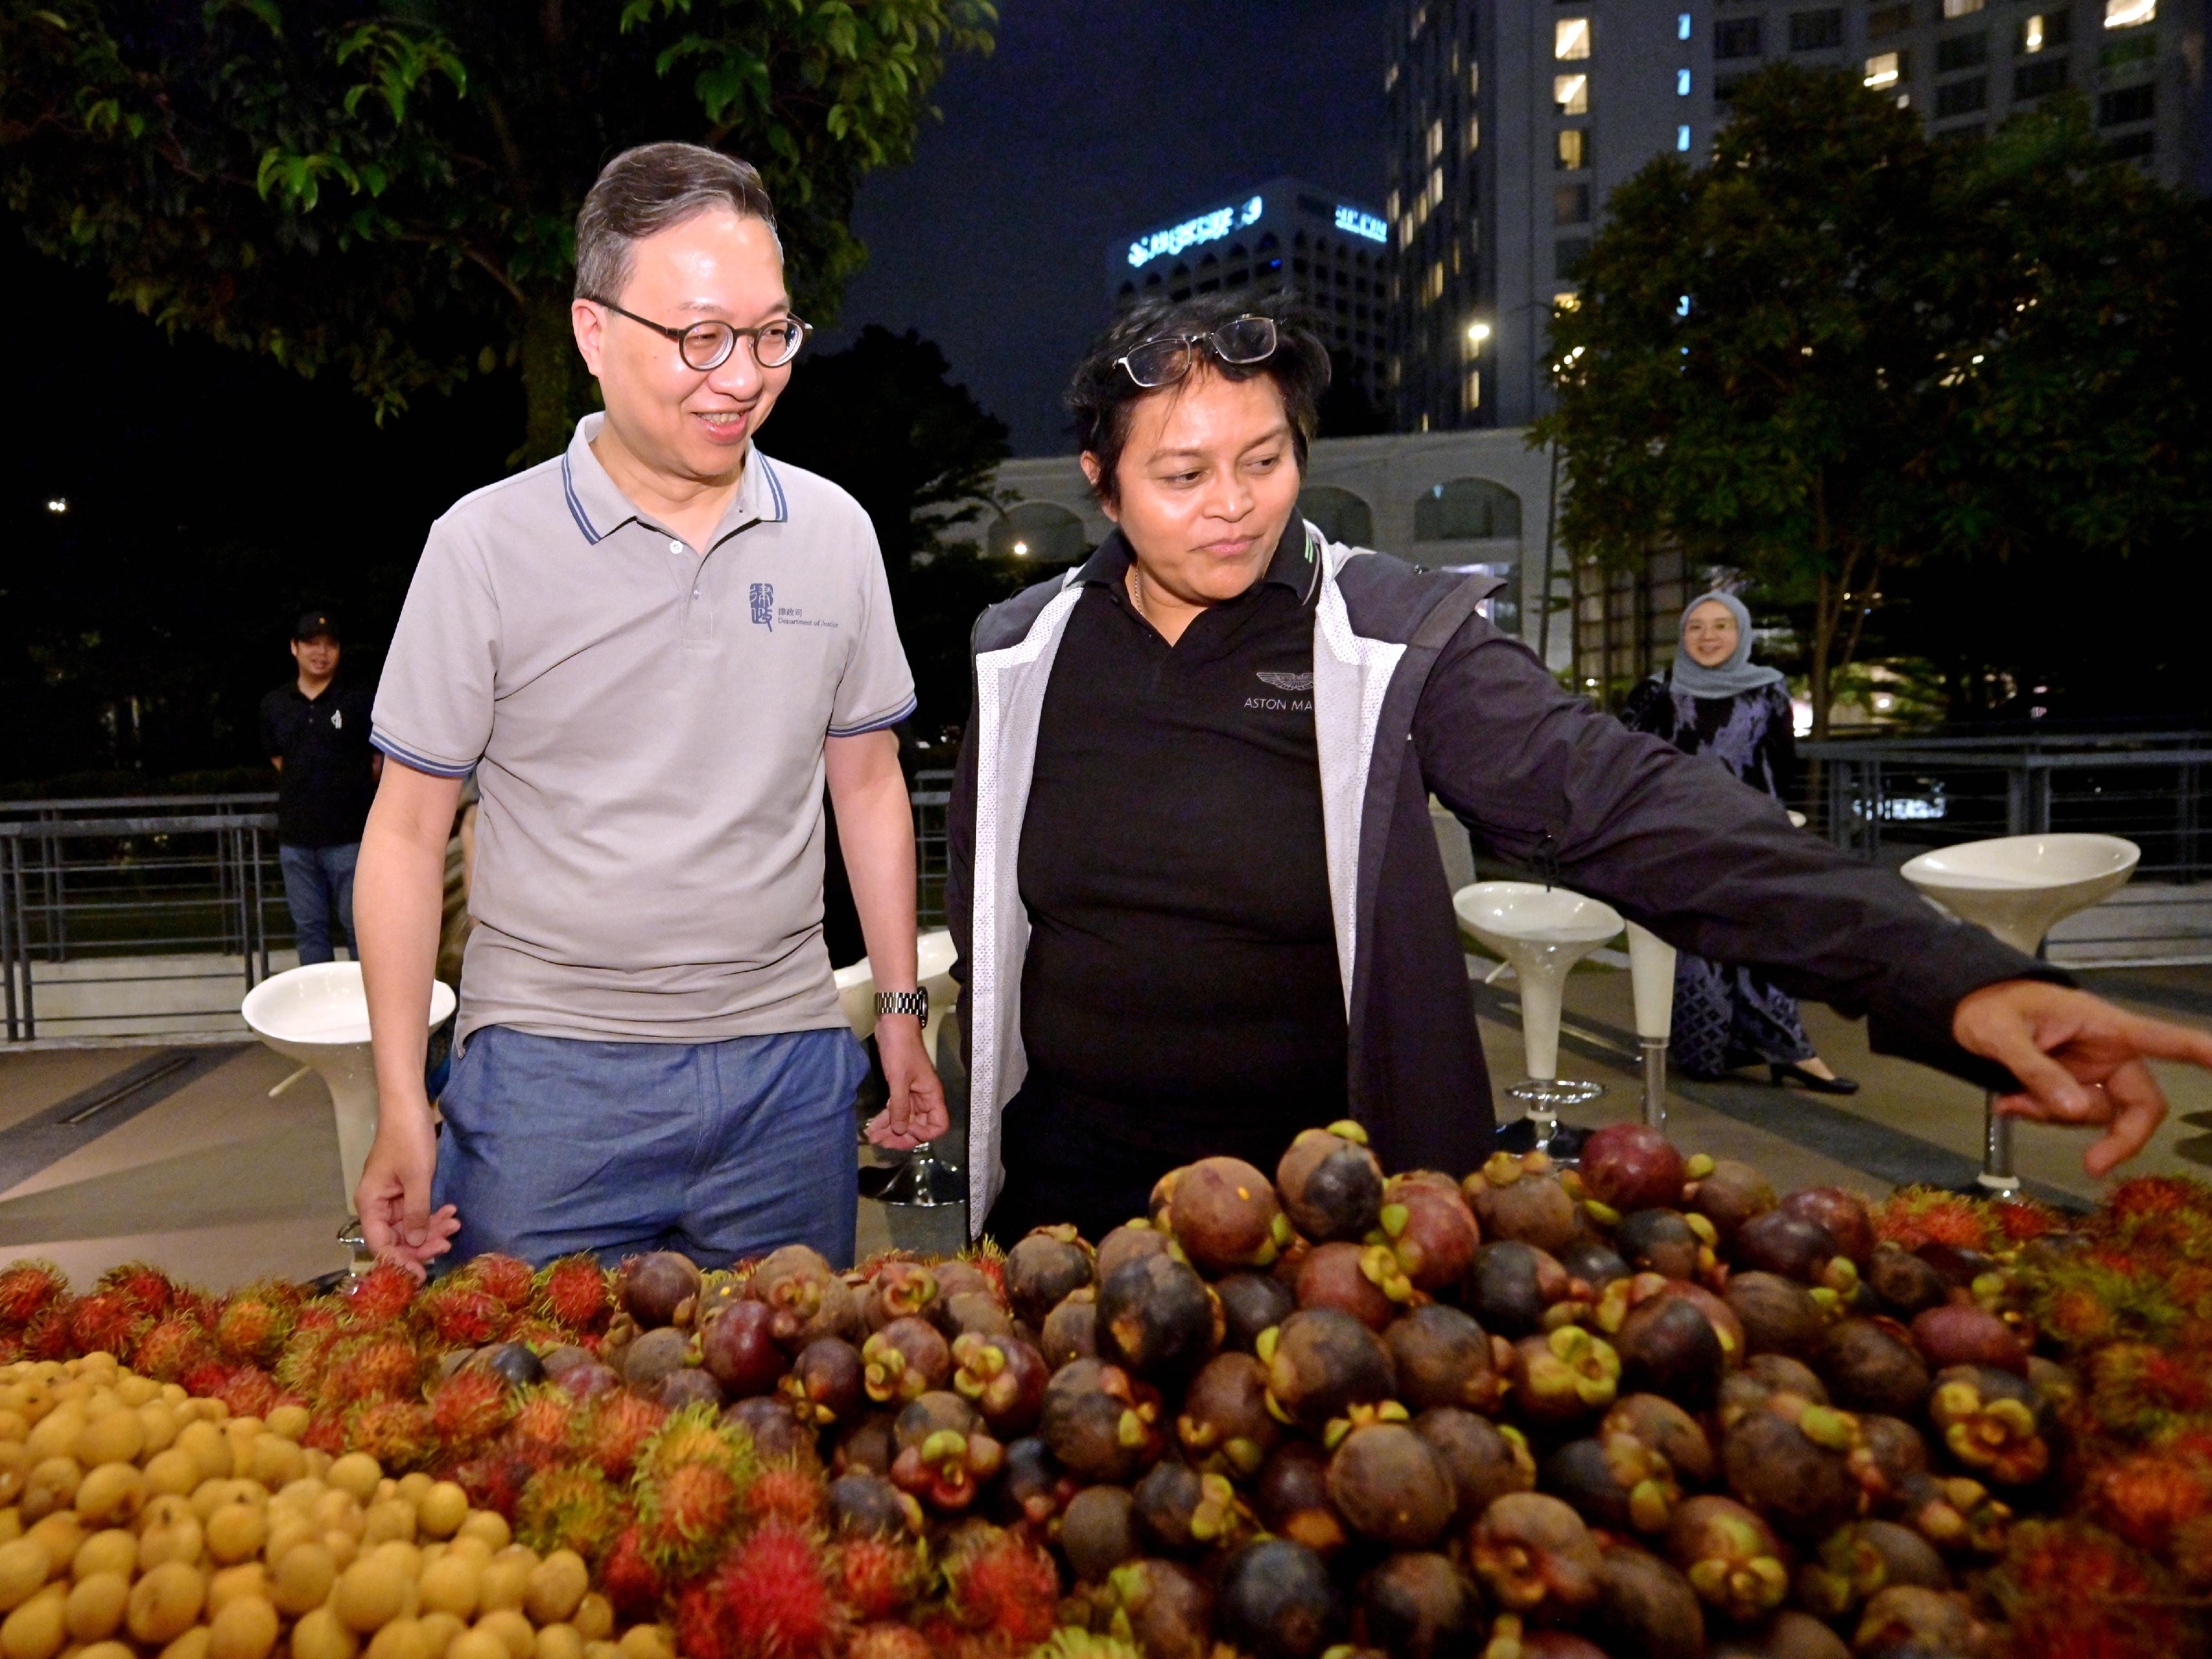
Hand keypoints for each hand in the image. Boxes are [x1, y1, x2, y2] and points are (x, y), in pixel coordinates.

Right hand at [355, 1093, 460, 1279]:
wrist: (409, 1108)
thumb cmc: (408, 1139)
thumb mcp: (417, 1177)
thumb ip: (417, 1212)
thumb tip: (417, 1243)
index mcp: (370, 1204)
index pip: (380, 1245)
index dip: (399, 1262)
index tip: (421, 1275)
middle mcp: (377, 1206)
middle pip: (397, 1240)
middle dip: (423, 1244)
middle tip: (448, 1243)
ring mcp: (391, 1200)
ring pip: (411, 1228)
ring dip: (433, 1230)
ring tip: (455, 1224)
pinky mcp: (405, 1192)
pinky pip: (418, 1213)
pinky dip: (433, 1216)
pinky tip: (451, 1214)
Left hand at [866, 1015, 949, 1150]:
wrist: (893, 1026)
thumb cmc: (901, 1049)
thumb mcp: (899, 1079)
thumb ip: (900, 1106)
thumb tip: (901, 1131)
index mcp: (932, 1095)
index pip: (938, 1124)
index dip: (924, 1134)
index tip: (906, 1132)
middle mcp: (924, 1098)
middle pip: (918, 1126)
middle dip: (901, 1136)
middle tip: (882, 1142)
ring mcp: (912, 1095)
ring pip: (904, 1120)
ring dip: (890, 1130)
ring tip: (873, 1137)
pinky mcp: (899, 1090)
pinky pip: (895, 1110)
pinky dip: (885, 1119)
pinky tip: (872, 1127)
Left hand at [1952, 980, 2211, 1175]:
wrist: (1965, 1010)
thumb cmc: (1990, 1007)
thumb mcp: (2001, 1035)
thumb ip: (2036, 1070)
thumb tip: (2076, 1112)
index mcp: (2105, 1027)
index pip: (2163, 1039)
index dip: (2199, 1051)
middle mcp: (2109, 1053)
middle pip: (2140, 1104)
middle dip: (2121, 1137)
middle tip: (2092, 1166)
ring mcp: (2092, 1073)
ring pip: (2098, 1116)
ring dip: (2056, 1117)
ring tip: (2011, 1100)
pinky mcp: (2072, 1088)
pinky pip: (2070, 1116)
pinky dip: (2042, 1115)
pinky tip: (2009, 1104)